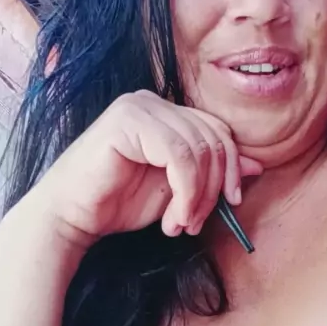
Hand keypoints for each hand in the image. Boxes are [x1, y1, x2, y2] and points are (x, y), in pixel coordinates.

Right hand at [32, 90, 262, 249]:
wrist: (71, 218)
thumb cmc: (119, 203)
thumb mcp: (179, 189)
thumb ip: (212, 173)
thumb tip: (256, 165)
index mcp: (166, 112)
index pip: (218, 131)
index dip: (230, 170)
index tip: (230, 205)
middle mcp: (153, 101)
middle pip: (214, 138)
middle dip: (214, 187)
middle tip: (196, 222)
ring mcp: (139, 107)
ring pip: (199, 149)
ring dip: (198, 196)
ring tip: (181, 223)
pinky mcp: (127, 120)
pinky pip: (179, 155)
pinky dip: (185, 192)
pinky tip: (172, 218)